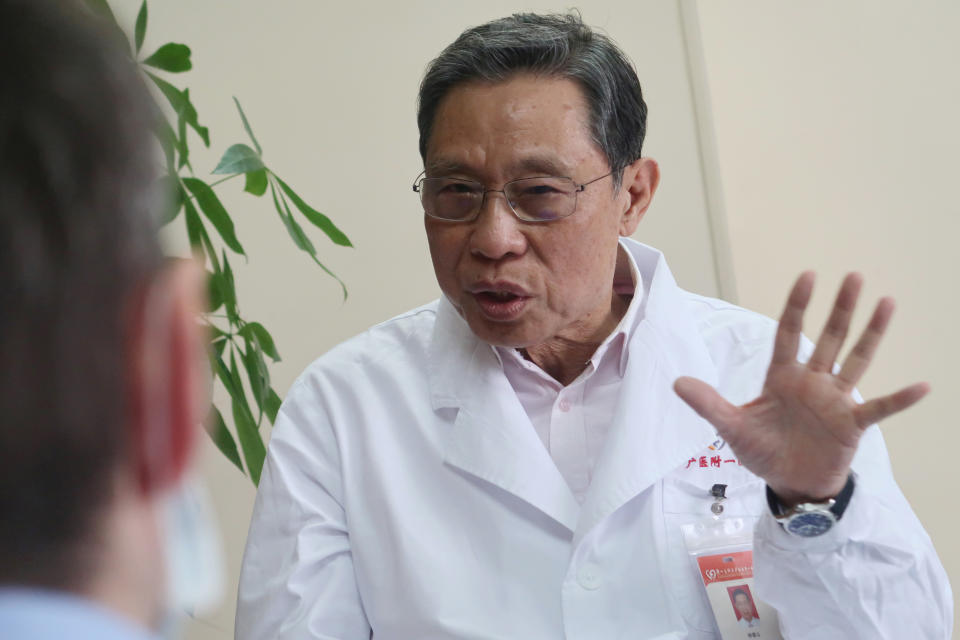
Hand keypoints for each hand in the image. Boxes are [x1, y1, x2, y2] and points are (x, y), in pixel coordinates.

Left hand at [674, 272, 928, 505]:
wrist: (788, 484)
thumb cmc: (762, 452)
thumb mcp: (732, 428)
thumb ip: (709, 404)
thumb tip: (678, 382)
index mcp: (782, 377)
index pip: (788, 333)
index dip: (797, 305)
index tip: (808, 276)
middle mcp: (812, 382)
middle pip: (828, 338)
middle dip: (840, 308)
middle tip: (853, 275)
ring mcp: (835, 401)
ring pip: (856, 359)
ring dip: (871, 333)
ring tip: (887, 302)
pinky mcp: (852, 424)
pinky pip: (879, 408)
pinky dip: (900, 399)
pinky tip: (922, 386)